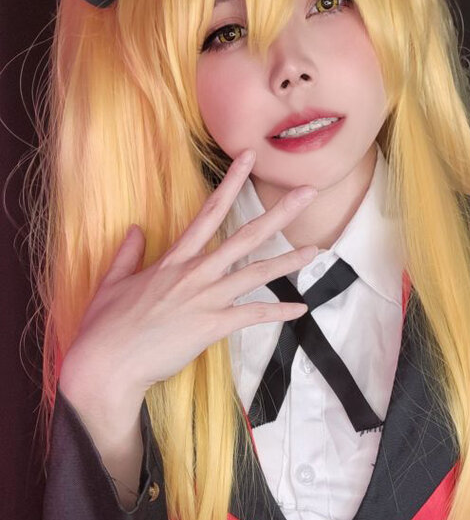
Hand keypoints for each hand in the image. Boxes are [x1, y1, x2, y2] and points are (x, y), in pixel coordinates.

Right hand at [62, 148, 318, 392]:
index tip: (248, 157)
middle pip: (245, 236)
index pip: (209, 212)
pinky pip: (252, 315)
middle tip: (308, 193)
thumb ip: (127, 254)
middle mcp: (195, 272)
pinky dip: (278, 312)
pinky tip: (300, 309)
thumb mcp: (112, 282)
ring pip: (256, 273)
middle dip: (279, 214)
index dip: (231, 182)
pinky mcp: (211, 326)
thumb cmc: (105, 326)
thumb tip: (134, 230)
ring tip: (314, 250)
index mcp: (173, 259)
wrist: (107, 362)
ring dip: (288, 261)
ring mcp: (205, 298)